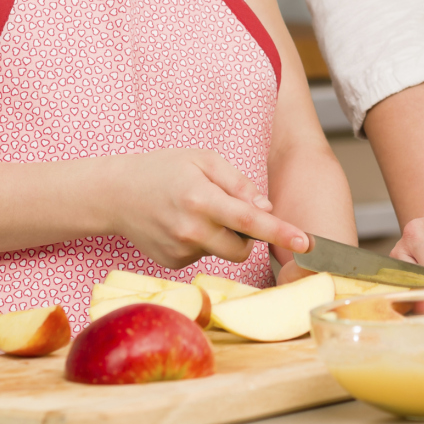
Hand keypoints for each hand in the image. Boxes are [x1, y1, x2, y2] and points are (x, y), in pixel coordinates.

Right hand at [102, 146, 313, 269]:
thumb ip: (238, 183)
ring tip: (198, 212)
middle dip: (248, 235)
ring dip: (223, 237)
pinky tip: (181, 225)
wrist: (116, 194)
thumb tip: (266, 208)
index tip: (307, 242)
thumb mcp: (204, 160)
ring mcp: (179, 250)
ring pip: (223, 252)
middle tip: (229, 209)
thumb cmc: (164, 170)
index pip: (250, 222)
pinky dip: (202, 242)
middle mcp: (191, 230)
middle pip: (242, 248)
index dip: (282, 232)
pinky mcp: (171, 263)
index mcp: (202, 199)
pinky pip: (203, 256)